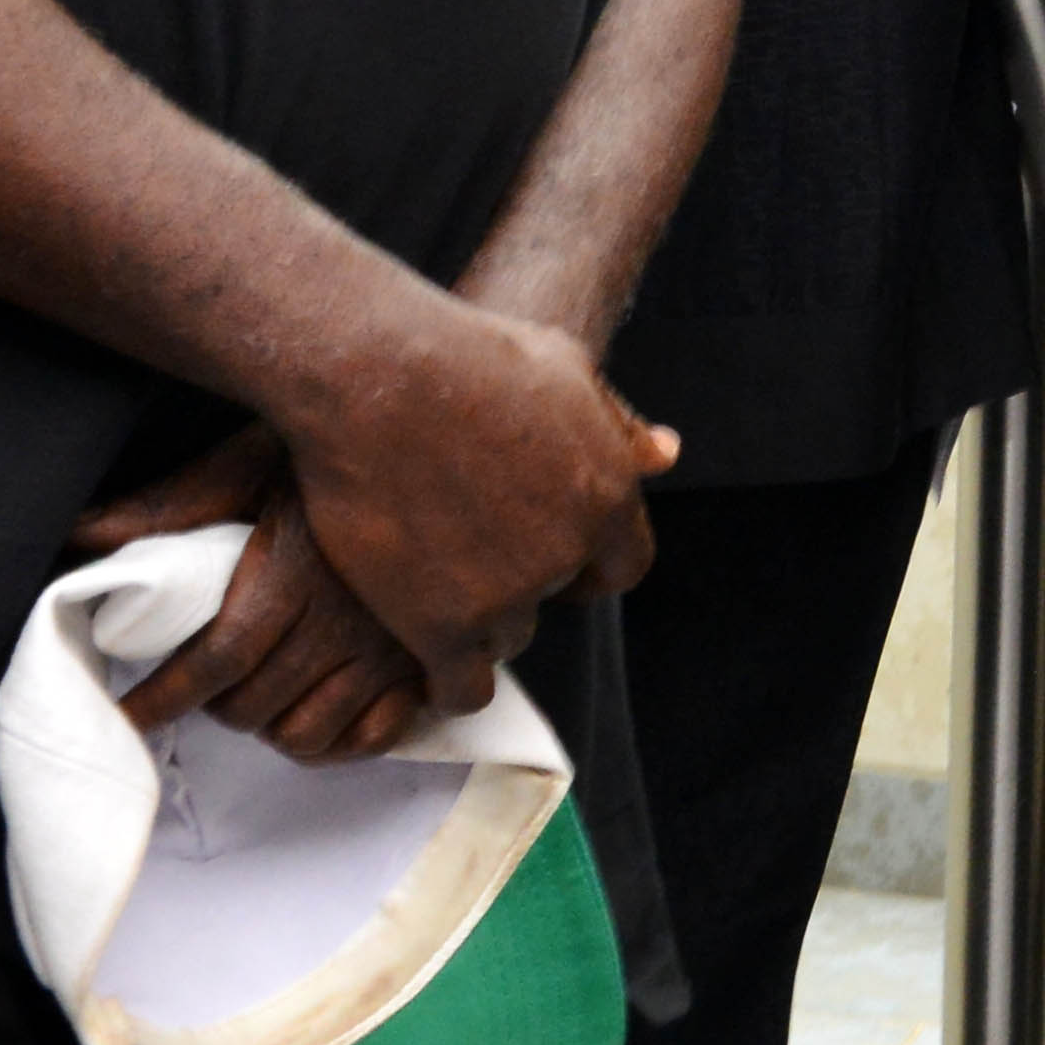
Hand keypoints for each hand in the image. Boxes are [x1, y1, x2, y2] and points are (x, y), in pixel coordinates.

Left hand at [72, 427, 427, 765]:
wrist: (448, 434)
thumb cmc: (341, 447)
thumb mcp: (250, 460)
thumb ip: (167, 505)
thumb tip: (78, 532)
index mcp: (296, 569)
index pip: (216, 661)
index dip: (162, 697)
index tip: (129, 715)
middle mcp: (349, 616)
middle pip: (254, 706)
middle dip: (213, 706)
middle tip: (204, 685)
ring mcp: (397, 645)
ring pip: (308, 734)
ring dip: (268, 727)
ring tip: (259, 696)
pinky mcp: (433, 658)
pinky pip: (374, 739)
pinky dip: (337, 743)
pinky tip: (317, 712)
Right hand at [263, 295, 673, 721]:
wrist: (378, 379)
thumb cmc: (468, 357)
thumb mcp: (565, 369)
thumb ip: (615, 426)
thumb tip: (665, 454)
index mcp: (607, 495)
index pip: (623, 564)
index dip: (589, 566)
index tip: (554, 560)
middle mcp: (567, 552)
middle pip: (552, 597)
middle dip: (520, 580)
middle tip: (470, 552)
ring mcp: (505, 595)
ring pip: (506, 637)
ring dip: (477, 620)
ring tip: (433, 582)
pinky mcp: (441, 627)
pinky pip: (462, 687)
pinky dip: (448, 685)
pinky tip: (428, 666)